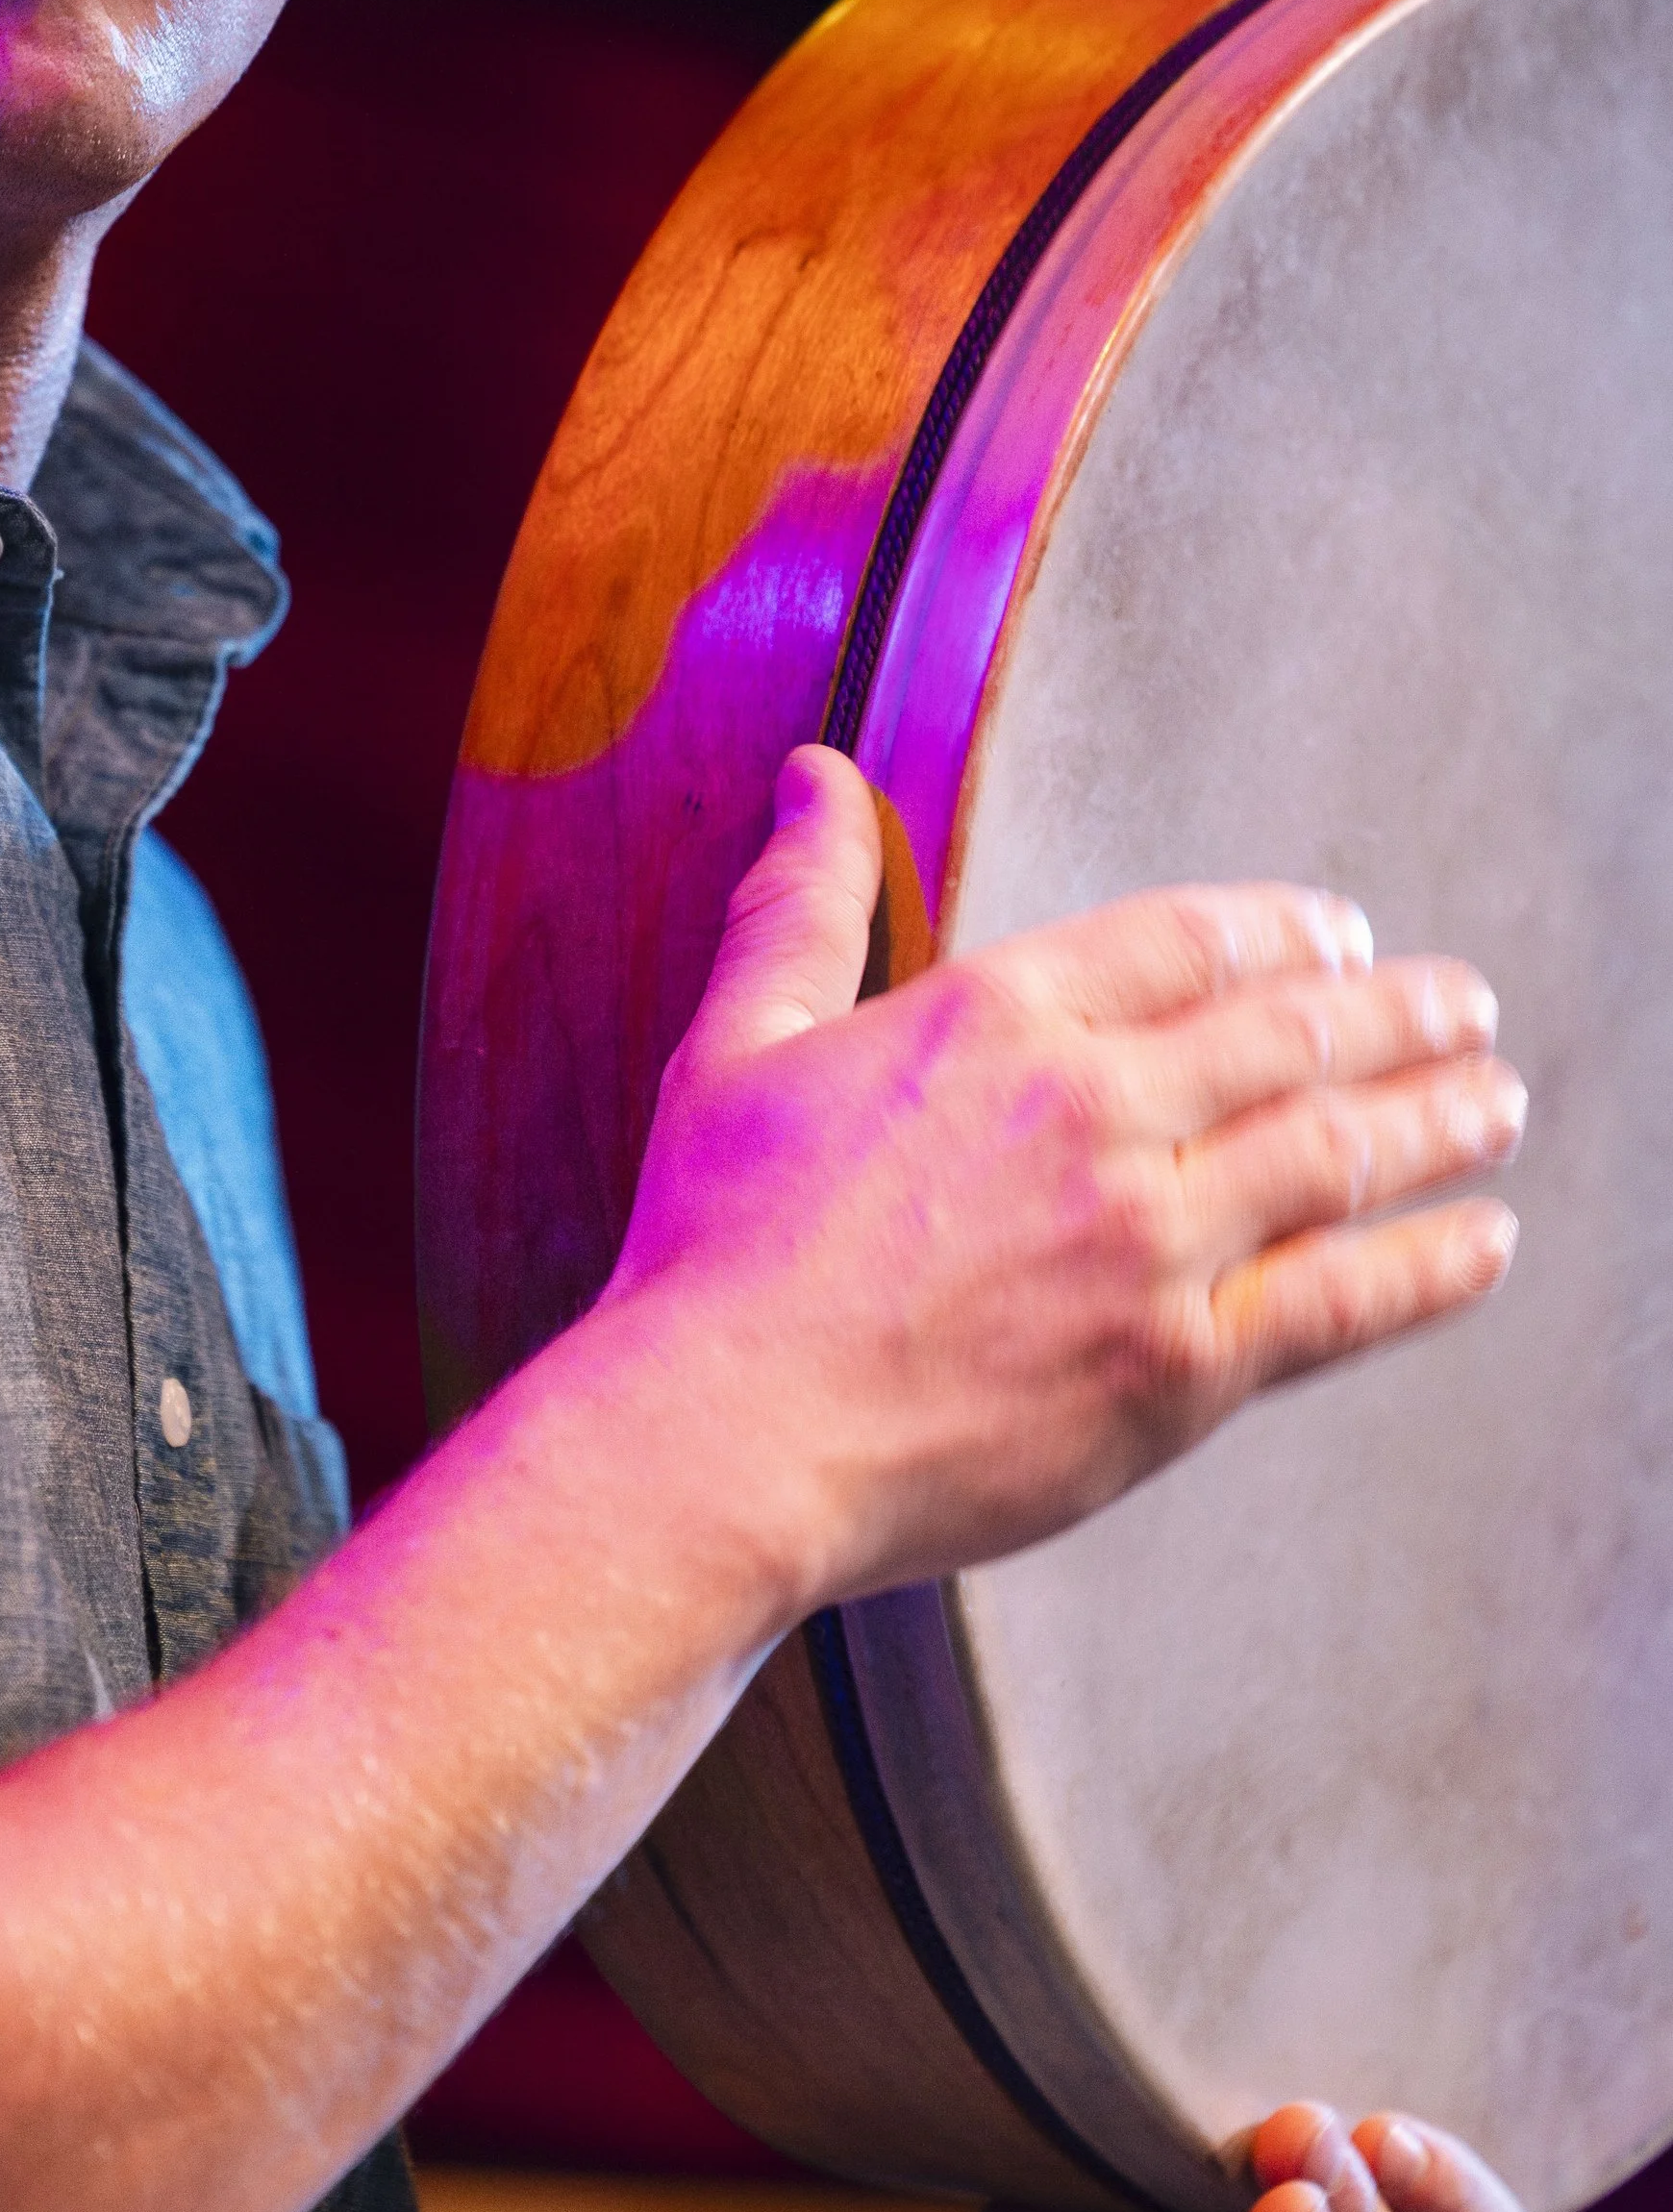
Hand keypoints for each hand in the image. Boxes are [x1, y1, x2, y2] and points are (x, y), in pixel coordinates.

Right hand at [606, 747, 1523, 1602]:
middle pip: (1294, 1034)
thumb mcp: (741, 1043)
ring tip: (1496, 1101)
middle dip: (1399, 1012)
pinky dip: (1433, 1266)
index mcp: (998, 1016)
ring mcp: (1151, 1241)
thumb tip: (815, 775)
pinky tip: (1484, 1243)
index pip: (1190, 940)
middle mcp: (1097, 1111)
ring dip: (1441, 1118)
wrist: (727, 1436)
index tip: (1338, 936)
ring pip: (1341, 1153)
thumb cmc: (714, 1249)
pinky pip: (1346, 1300)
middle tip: (1463, 1005)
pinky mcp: (1182, 1369)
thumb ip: (800, 903)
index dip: (1285, 931)